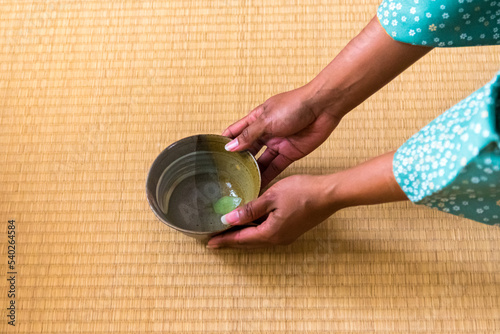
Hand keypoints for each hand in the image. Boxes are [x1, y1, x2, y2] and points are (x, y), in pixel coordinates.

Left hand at [207, 174, 338, 248]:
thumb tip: (228, 219)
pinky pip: (267, 233)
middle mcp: (277, 238)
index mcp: (270, 232)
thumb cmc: (302, 192)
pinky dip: (254, 230)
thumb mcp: (272, 197)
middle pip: (248, 242)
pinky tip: (250, 223)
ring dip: (242, 235)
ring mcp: (286, 235)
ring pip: (258, 238)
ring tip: (228, 232)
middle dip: (231, 241)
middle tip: (214, 240)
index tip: (209, 242)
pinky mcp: (292, 229)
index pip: (241, 239)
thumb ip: (250, 209)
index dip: (224, 240)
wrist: (329, 194)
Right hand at [223, 85, 341, 187]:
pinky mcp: (289, 154)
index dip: (224, 142)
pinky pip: (275, 167)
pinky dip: (267, 176)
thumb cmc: (294, 106)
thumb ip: (249, 136)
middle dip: (237, 162)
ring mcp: (277, 144)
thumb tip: (230, 147)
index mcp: (256, 119)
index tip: (212, 156)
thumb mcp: (266, 120)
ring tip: (240, 186)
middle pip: (247, 150)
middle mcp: (265, 133)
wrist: (323, 107)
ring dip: (252, 172)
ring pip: (260, 161)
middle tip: (226, 177)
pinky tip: (258, 186)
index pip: (235, 132)